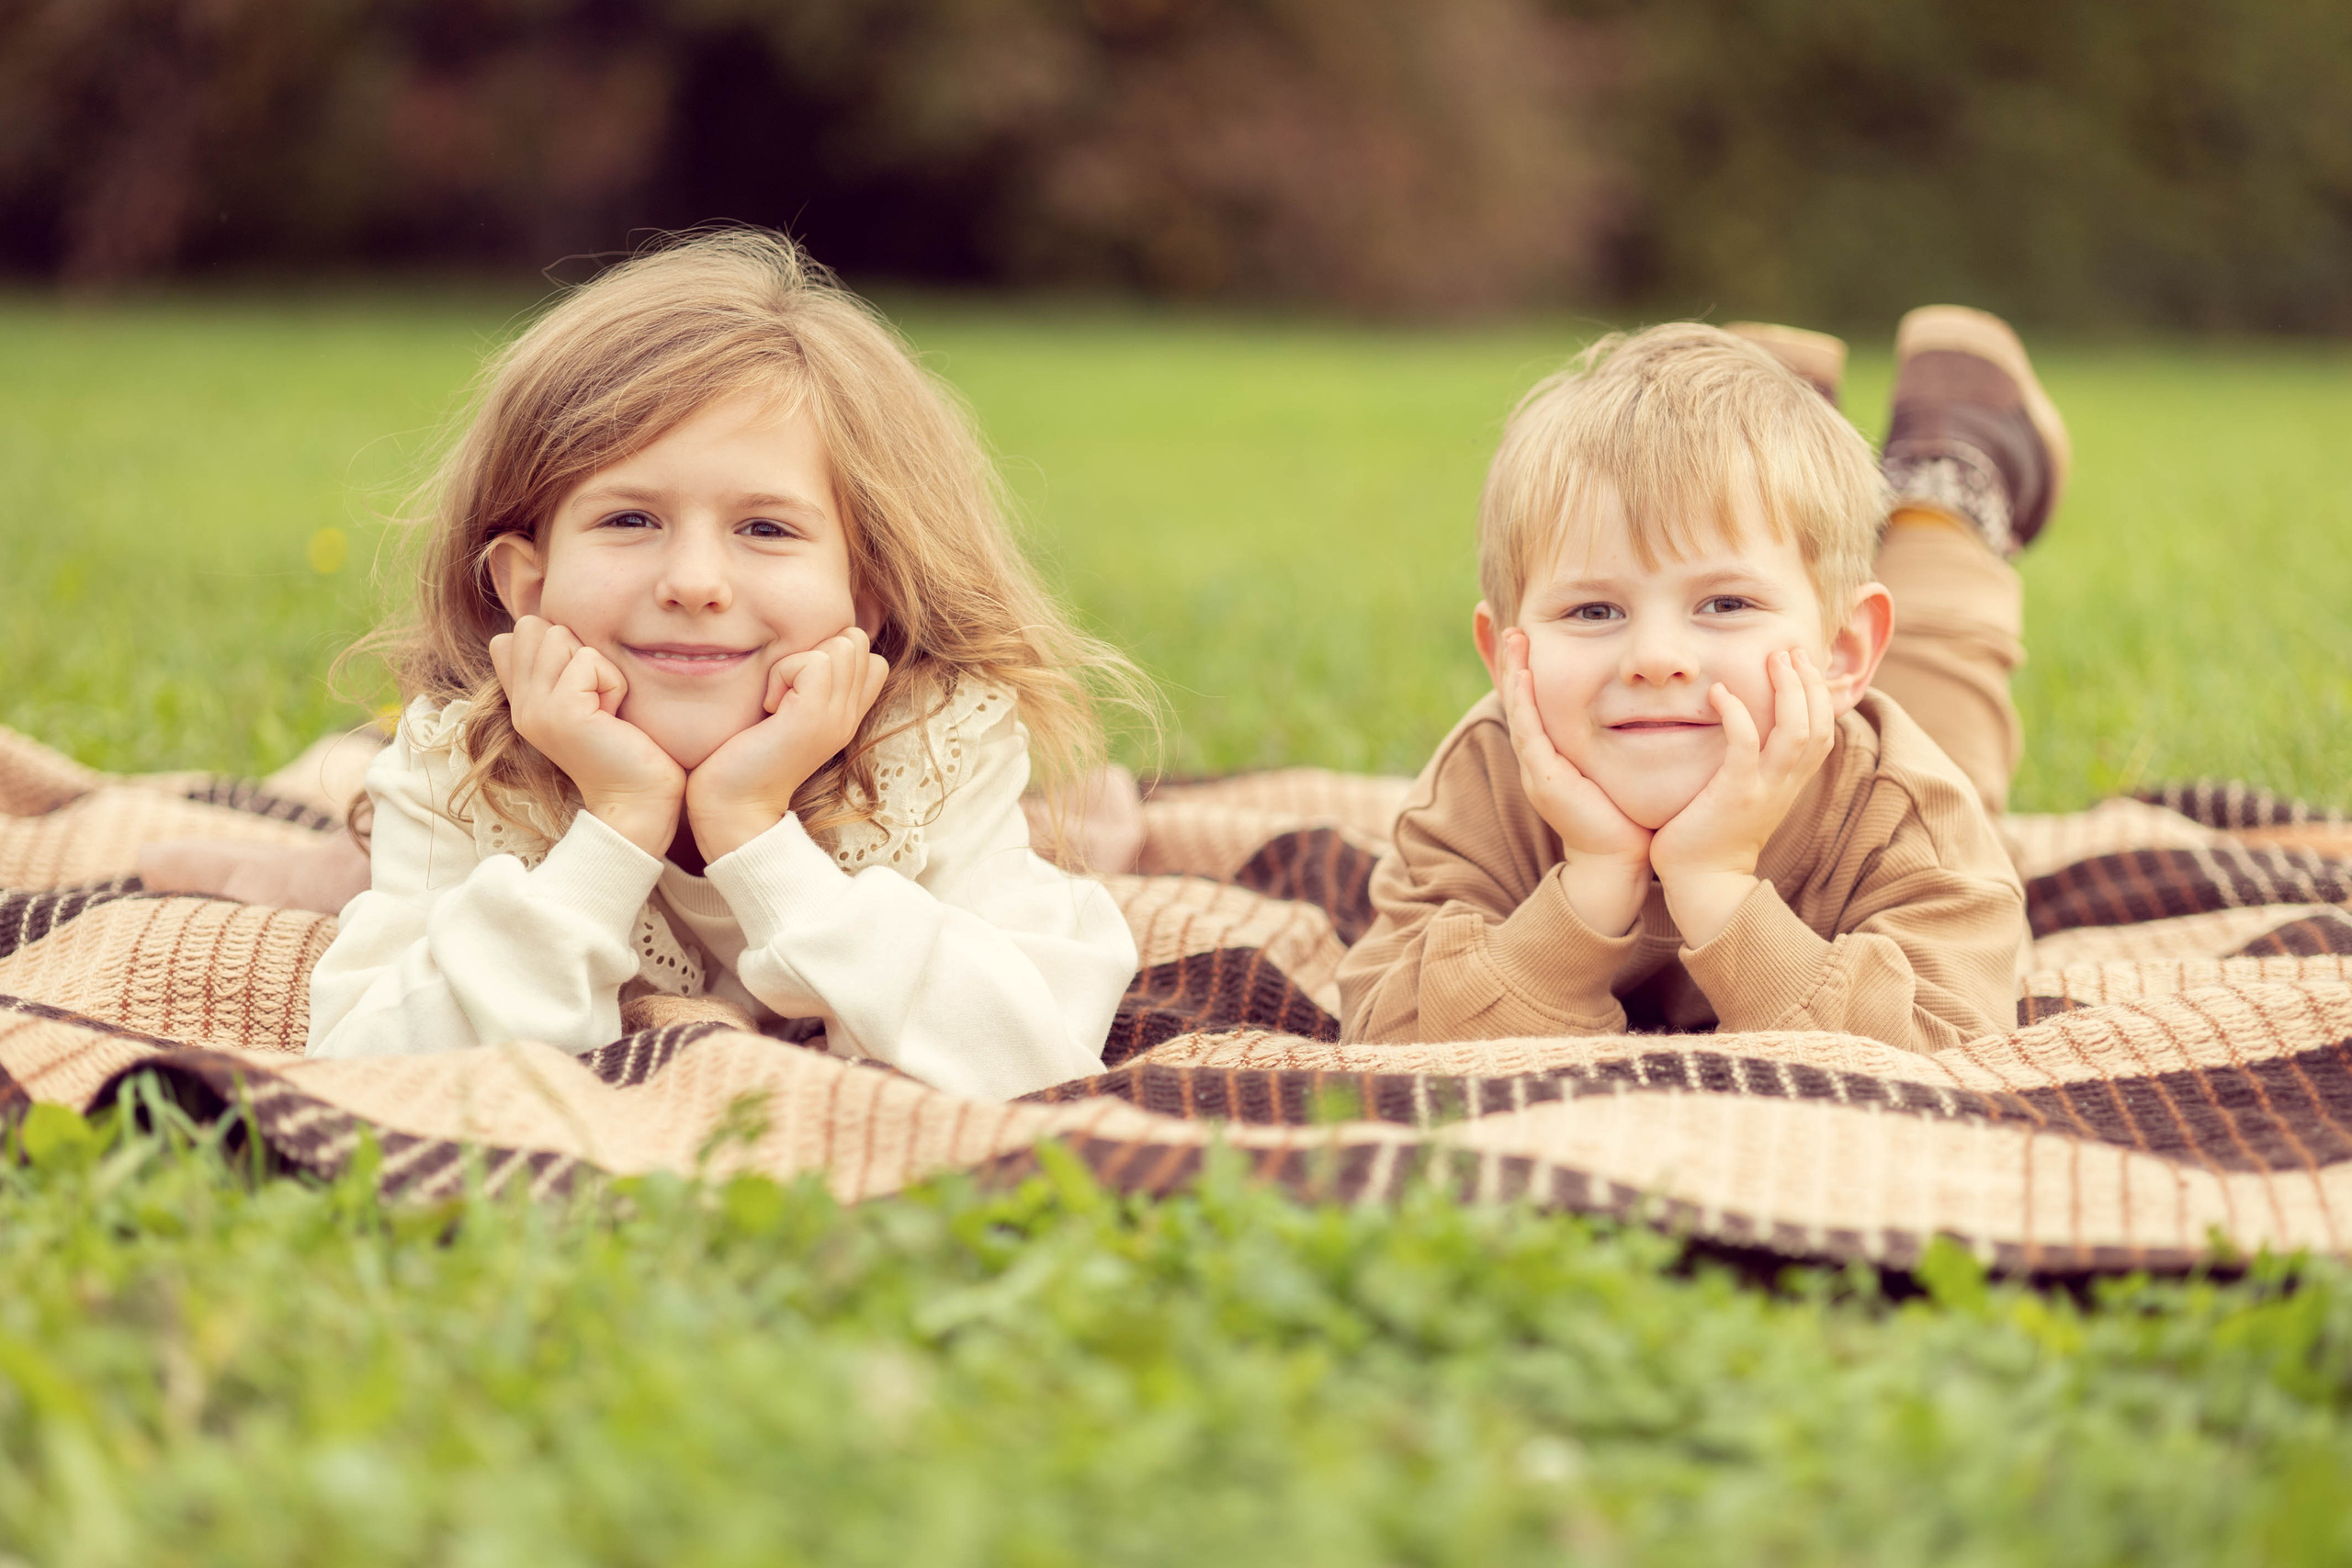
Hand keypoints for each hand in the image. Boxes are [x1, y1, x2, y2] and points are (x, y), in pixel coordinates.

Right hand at [490, 615, 682, 855]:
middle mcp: (520, 704)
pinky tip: (615, 716)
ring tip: (607, 707)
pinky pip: (588, 660)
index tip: (584, 687)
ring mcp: (535, 709)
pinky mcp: (560, 712)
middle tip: (598, 696)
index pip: (513, 637)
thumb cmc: (627, 748)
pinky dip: (613, 682)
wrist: (639, 801)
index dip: (557, 645)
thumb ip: (563, 667)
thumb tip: (552, 625)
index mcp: (522, 700)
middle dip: (578, 650)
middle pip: (536, 628)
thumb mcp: (588, 701)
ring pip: (558, 636)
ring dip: (597, 665)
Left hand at [686, 627, 890, 860]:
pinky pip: (814, 662)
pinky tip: (769, 707)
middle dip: (814, 650)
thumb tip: (797, 652)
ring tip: (776, 699)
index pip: (869, 657)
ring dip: (797, 661)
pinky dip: (784, 673)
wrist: (734, 807)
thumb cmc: (742, 760)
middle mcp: (849, 715)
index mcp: (845, 714)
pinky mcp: (814, 718)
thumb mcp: (783, 717)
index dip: (830, 654)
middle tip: (784, 690)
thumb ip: (801, 688)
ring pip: (841, 645)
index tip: (794, 687)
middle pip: (856, 642)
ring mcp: (837, 716)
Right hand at [1498, 628, 1652, 935]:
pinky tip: (1523, 674)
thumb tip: (1642, 709)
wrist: (1620, 864)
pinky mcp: (1544, 779)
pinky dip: (1523, 700)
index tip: (1531, 638)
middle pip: (1520, 703)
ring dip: (1514, 673)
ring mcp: (1537, 770)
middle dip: (1514, 665)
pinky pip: (1528, 731)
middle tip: (1515, 627)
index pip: (1536, 706)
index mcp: (1554, 758)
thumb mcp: (1619, 768)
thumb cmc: (1628, 818)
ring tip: (1515, 638)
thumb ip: (1621, 741)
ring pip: (1519, 711)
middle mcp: (1540, 761)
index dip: (1530, 672)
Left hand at [1649, 647, 1834, 945]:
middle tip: (1792, 649)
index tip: (1802, 661)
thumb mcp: (1745, 793)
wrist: (1703, 882)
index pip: (1822, 730)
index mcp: (1790, 782)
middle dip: (1809, 682)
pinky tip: (1721, 691)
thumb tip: (1749, 730)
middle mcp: (1784, 783)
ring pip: (1795, 732)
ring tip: (1772, 658)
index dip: (1819, 693)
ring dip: (1788, 690)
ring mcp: (1763, 789)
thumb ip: (1755, 764)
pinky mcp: (1734, 794)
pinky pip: (1745, 746)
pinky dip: (1738, 715)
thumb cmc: (1713, 834)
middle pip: (1818, 724)